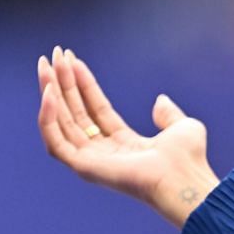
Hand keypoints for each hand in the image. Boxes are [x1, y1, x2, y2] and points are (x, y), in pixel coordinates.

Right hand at [36, 47, 219, 226]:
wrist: (184, 178)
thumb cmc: (189, 159)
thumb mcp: (183, 126)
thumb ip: (169, 113)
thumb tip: (160, 99)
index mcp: (125, 144)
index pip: (96, 109)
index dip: (84, 84)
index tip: (73, 59)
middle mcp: (105, 152)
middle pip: (75, 112)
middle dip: (62, 83)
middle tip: (53, 55)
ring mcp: (91, 161)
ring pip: (60, 122)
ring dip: (50, 92)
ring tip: (45, 66)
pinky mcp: (83, 167)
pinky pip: (54, 139)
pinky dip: (47, 116)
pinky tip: (49, 92)